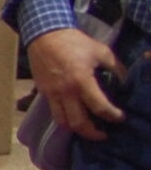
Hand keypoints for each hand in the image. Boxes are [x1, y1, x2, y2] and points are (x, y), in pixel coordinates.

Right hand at [29, 27, 128, 141]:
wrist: (45, 36)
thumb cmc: (74, 42)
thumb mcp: (102, 51)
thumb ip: (116, 68)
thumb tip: (126, 82)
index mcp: (82, 81)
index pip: (100, 107)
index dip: (114, 116)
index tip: (121, 117)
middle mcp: (66, 92)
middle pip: (79, 123)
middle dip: (93, 133)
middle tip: (104, 134)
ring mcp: (52, 94)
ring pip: (63, 122)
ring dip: (77, 130)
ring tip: (87, 129)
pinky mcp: (44, 92)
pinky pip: (54, 112)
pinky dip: (65, 118)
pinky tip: (74, 115)